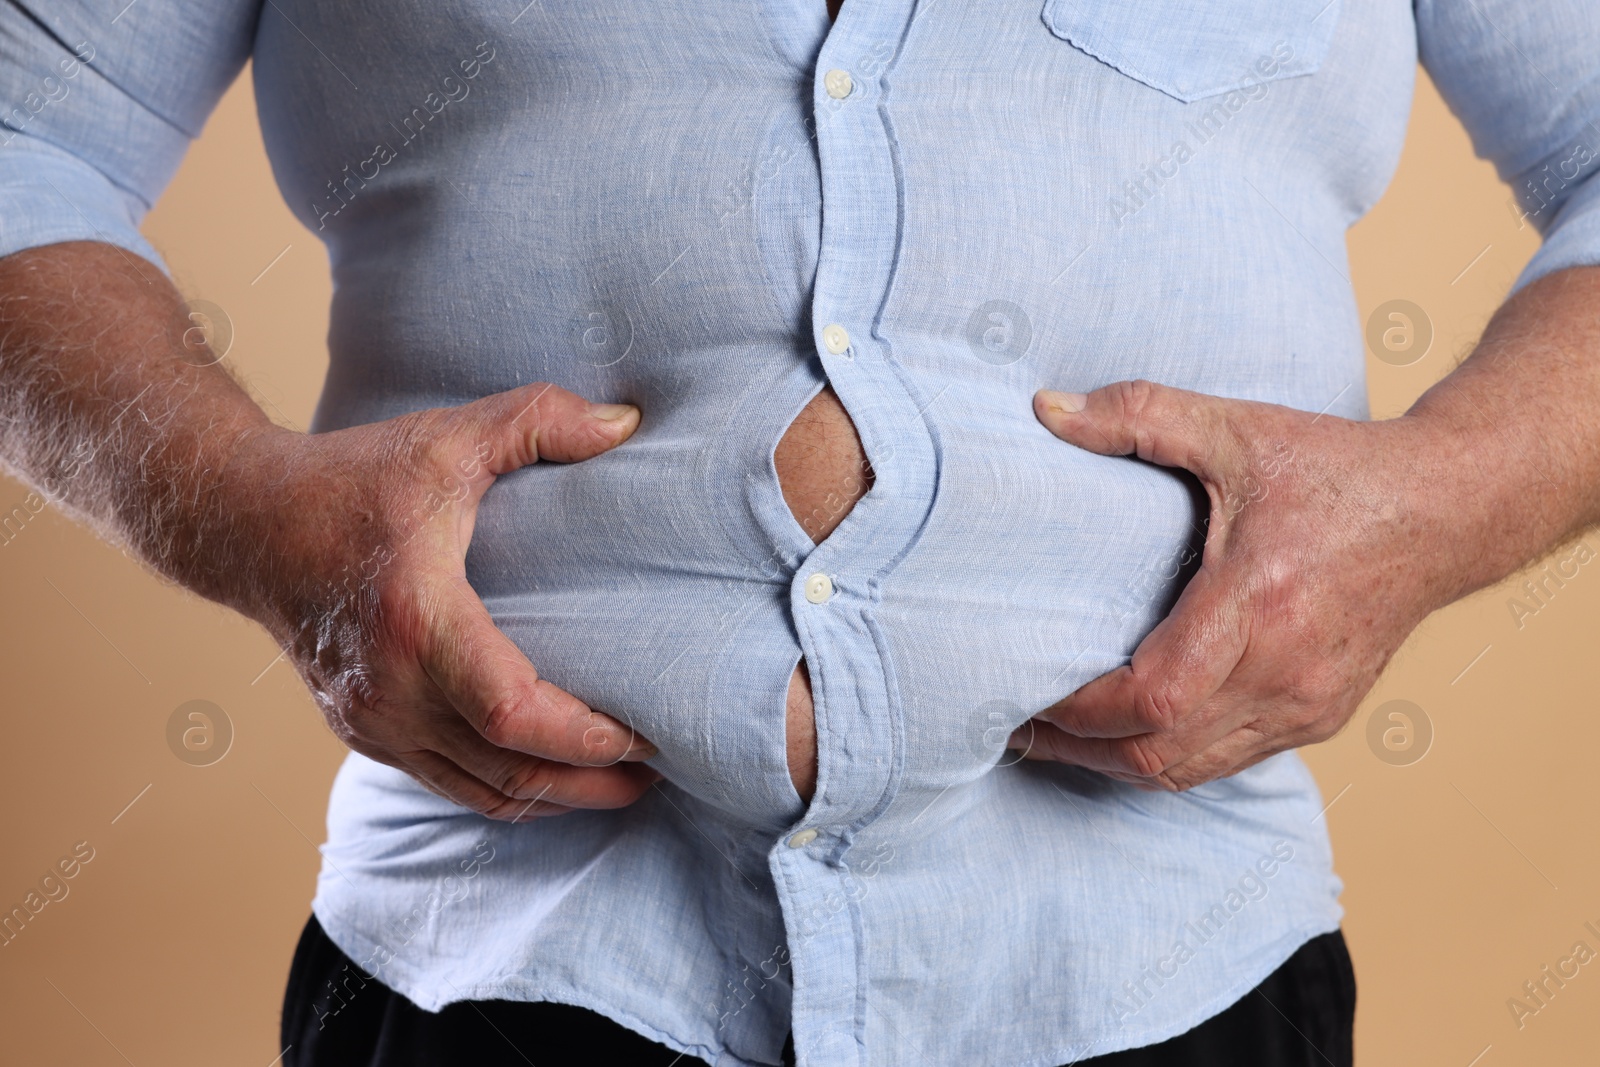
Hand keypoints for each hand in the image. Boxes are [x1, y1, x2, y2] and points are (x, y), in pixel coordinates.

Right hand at [226, 382, 660, 818]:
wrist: (243, 522)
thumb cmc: (349, 480)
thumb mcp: (446, 436)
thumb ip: (538, 419)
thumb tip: (627, 423)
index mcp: (417, 622)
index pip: (513, 714)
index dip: (585, 737)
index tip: (645, 732)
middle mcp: (391, 689)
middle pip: (509, 772)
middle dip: (590, 783)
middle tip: (656, 771)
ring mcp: (372, 720)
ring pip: (480, 791)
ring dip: (554, 798)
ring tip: (618, 784)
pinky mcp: (363, 731)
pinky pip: (447, 782)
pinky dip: (505, 789)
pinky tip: (548, 775)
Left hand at [1011, 379, 1450, 790]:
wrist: (1445, 510)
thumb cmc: (1335, 470)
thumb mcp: (1235, 428)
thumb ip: (1137, 414)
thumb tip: (1044, 408)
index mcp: (1258, 602)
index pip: (1153, 698)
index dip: (1080, 711)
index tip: (1026, 693)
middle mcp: (1285, 670)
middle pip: (1159, 752)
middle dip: (1079, 749)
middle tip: (1017, 726)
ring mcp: (1306, 705)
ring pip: (1189, 771)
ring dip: (1116, 763)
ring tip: (1057, 738)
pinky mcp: (1319, 718)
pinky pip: (1226, 761)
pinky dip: (1167, 758)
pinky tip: (1126, 733)